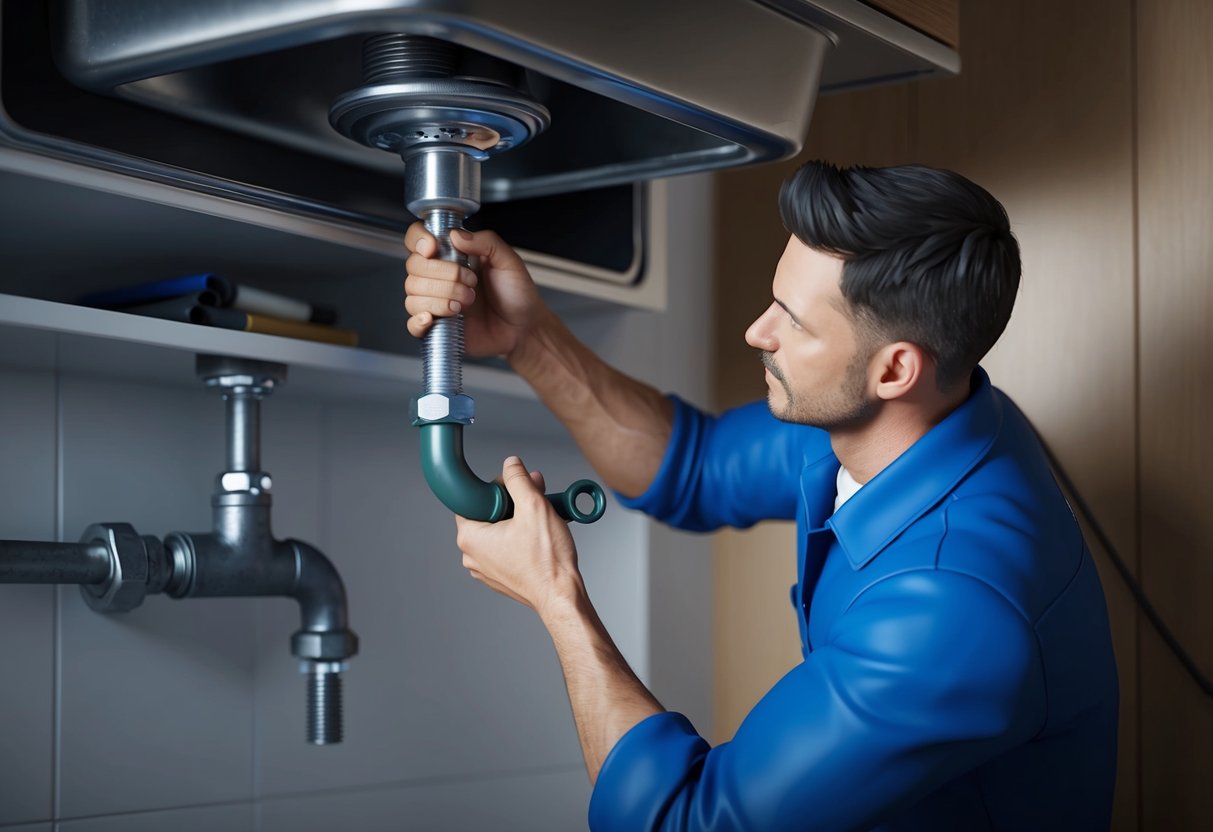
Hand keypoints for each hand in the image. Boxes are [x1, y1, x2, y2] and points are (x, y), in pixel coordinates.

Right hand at [404, 224, 544, 357]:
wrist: (524, 328)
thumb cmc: (517, 294)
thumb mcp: (508, 261)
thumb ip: (485, 242)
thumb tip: (456, 235)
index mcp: (452, 256)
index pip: (418, 240)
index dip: (419, 241)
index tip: (433, 248)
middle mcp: (439, 277)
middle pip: (414, 267)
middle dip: (443, 274)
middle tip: (471, 282)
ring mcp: (436, 302)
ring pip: (413, 294)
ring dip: (440, 298)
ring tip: (466, 302)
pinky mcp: (437, 327)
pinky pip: (413, 324)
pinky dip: (418, 321)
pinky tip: (433, 318)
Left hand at [455, 456, 583, 616]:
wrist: (561, 595)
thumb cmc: (547, 560)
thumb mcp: (533, 506)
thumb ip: (518, 480)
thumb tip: (511, 464)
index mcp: (470, 538)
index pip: (472, 499)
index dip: (495, 487)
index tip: (514, 486)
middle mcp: (471, 556)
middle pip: (487, 513)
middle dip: (513, 500)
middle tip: (536, 494)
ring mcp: (485, 568)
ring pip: (499, 530)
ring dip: (520, 517)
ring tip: (544, 515)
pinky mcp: (500, 576)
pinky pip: (506, 547)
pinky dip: (522, 536)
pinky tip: (542, 533)